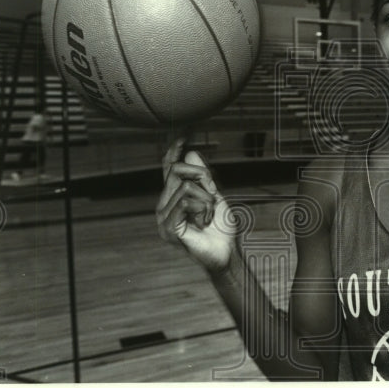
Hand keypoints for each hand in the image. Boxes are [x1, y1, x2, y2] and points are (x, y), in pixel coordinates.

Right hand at [156, 140, 234, 272]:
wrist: (225, 253)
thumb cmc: (220, 228)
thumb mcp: (214, 196)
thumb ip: (202, 177)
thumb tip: (190, 152)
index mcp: (172, 197)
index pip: (167, 168)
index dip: (173, 150)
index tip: (182, 134)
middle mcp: (164, 205)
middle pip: (175, 171)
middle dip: (200, 175)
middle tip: (213, 190)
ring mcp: (163, 218)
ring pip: (185, 187)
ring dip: (206, 199)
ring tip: (208, 216)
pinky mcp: (169, 228)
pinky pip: (185, 202)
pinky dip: (202, 208)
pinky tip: (204, 222)